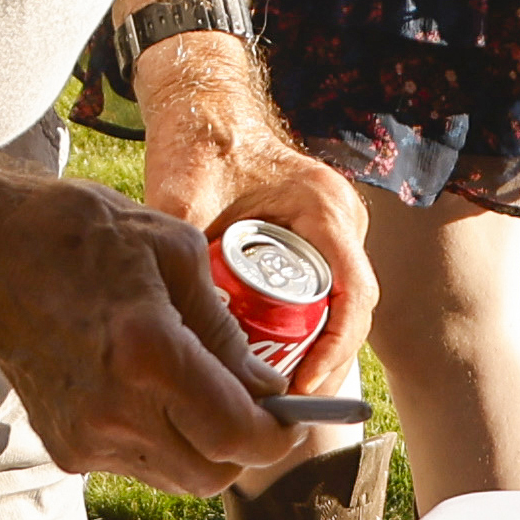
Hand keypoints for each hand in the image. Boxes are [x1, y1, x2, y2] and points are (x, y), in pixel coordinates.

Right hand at [0, 167, 315, 492]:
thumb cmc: (78, 236)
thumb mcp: (175, 252)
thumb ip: (227, 331)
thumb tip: (267, 390)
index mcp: (148, 353)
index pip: (238, 435)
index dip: (279, 434)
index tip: (291, 414)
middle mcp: (114, 410)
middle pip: (213, 473)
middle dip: (244, 445)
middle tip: (254, 404)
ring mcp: (84, 437)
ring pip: (179, 477)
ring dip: (203, 446)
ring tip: (196, 389)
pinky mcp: (64, 448)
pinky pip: (140, 466)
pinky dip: (162, 441)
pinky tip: (147, 391)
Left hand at [126, 58, 377, 442]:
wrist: (203, 108)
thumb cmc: (200, 140)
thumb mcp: (184, 189)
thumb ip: (178, 239)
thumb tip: (164, 309)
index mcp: (324, 206)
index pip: (355, 294)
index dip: (335, 350)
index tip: (300, 389)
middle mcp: (340, 221)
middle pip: (349, 313)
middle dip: (320, 365)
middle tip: (278, 410)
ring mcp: (332, 235)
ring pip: (336, 311)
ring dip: (309, 353)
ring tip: (268, 400)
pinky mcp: (316, 245)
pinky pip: (319, 299)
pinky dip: (297, 333)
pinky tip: (259, 367)